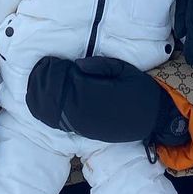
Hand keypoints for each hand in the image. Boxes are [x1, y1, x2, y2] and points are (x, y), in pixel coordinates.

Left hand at [25, 55, 189, 145]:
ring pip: (56, 112)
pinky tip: (42, 100)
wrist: (154, 118)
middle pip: (58, 96)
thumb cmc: (139, 89)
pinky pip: (62, 122)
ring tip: (38, 81)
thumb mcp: (123, 69)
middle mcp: (89, 112)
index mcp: (99, 94)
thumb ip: (100, 65)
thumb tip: (76, 65)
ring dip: (43, 96)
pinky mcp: (86, 132)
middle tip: (43, 67)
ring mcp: (86, 125)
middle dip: (47, 81)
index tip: (50, 61)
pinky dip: (48, 112)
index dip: (55, 71)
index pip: (68, 82)